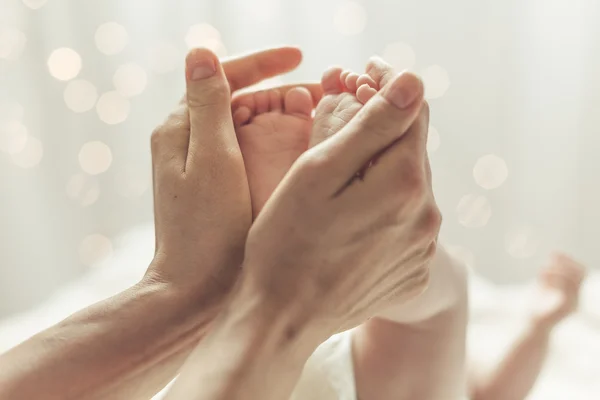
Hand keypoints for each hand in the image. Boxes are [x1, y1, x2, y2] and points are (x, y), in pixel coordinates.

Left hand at [146, 47, 319, 309]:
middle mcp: (187, 140)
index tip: (299, 57)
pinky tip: (302, 146)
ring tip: (319, 114)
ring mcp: (201, 163)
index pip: (222, 76)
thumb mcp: (212, 161)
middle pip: (236, 98)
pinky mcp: (216, 185)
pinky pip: (249, 148)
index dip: (263, 62)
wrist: (193, 291)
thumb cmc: (206, 231)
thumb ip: (209, 106)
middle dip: (279, 90)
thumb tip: (200, 51)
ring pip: (245, 123)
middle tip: (323, 92)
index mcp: (180, 128)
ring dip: (281, 114)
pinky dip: (276, 140)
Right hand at [241, 69, 440, 335]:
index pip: (411, 112)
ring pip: (409, 184)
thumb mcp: (316, 173)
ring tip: (342, 168)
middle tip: (344, 112)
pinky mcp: (413, 269)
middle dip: (382, 127)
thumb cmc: (285, 242)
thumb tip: (412, 82)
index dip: (387, 85)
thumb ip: (370, 126)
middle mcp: (426, 217)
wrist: (282, 320)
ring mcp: (422, 248)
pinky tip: (352, 211)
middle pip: (412, 149)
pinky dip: (384, 204)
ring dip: (383, 166)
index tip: (363, 72)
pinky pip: (406, 220)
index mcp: (405, 185)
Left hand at [530, 252, 585, 329]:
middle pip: (581, 275)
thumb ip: (549, 273)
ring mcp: (572, 304)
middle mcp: (576, 299)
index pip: (580, 273)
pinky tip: (539, 279)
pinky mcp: (565, 309)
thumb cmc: (536, 308)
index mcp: (573, 294)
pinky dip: (552, 281)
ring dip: (556, 271)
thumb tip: (554, 255)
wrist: (532, 328)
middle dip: (566, 263)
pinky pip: (565, 291)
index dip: (569, 261)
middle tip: (549, 260)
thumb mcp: (543, 287)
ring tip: (540, 271)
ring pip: (573, 281)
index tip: (554, 254)